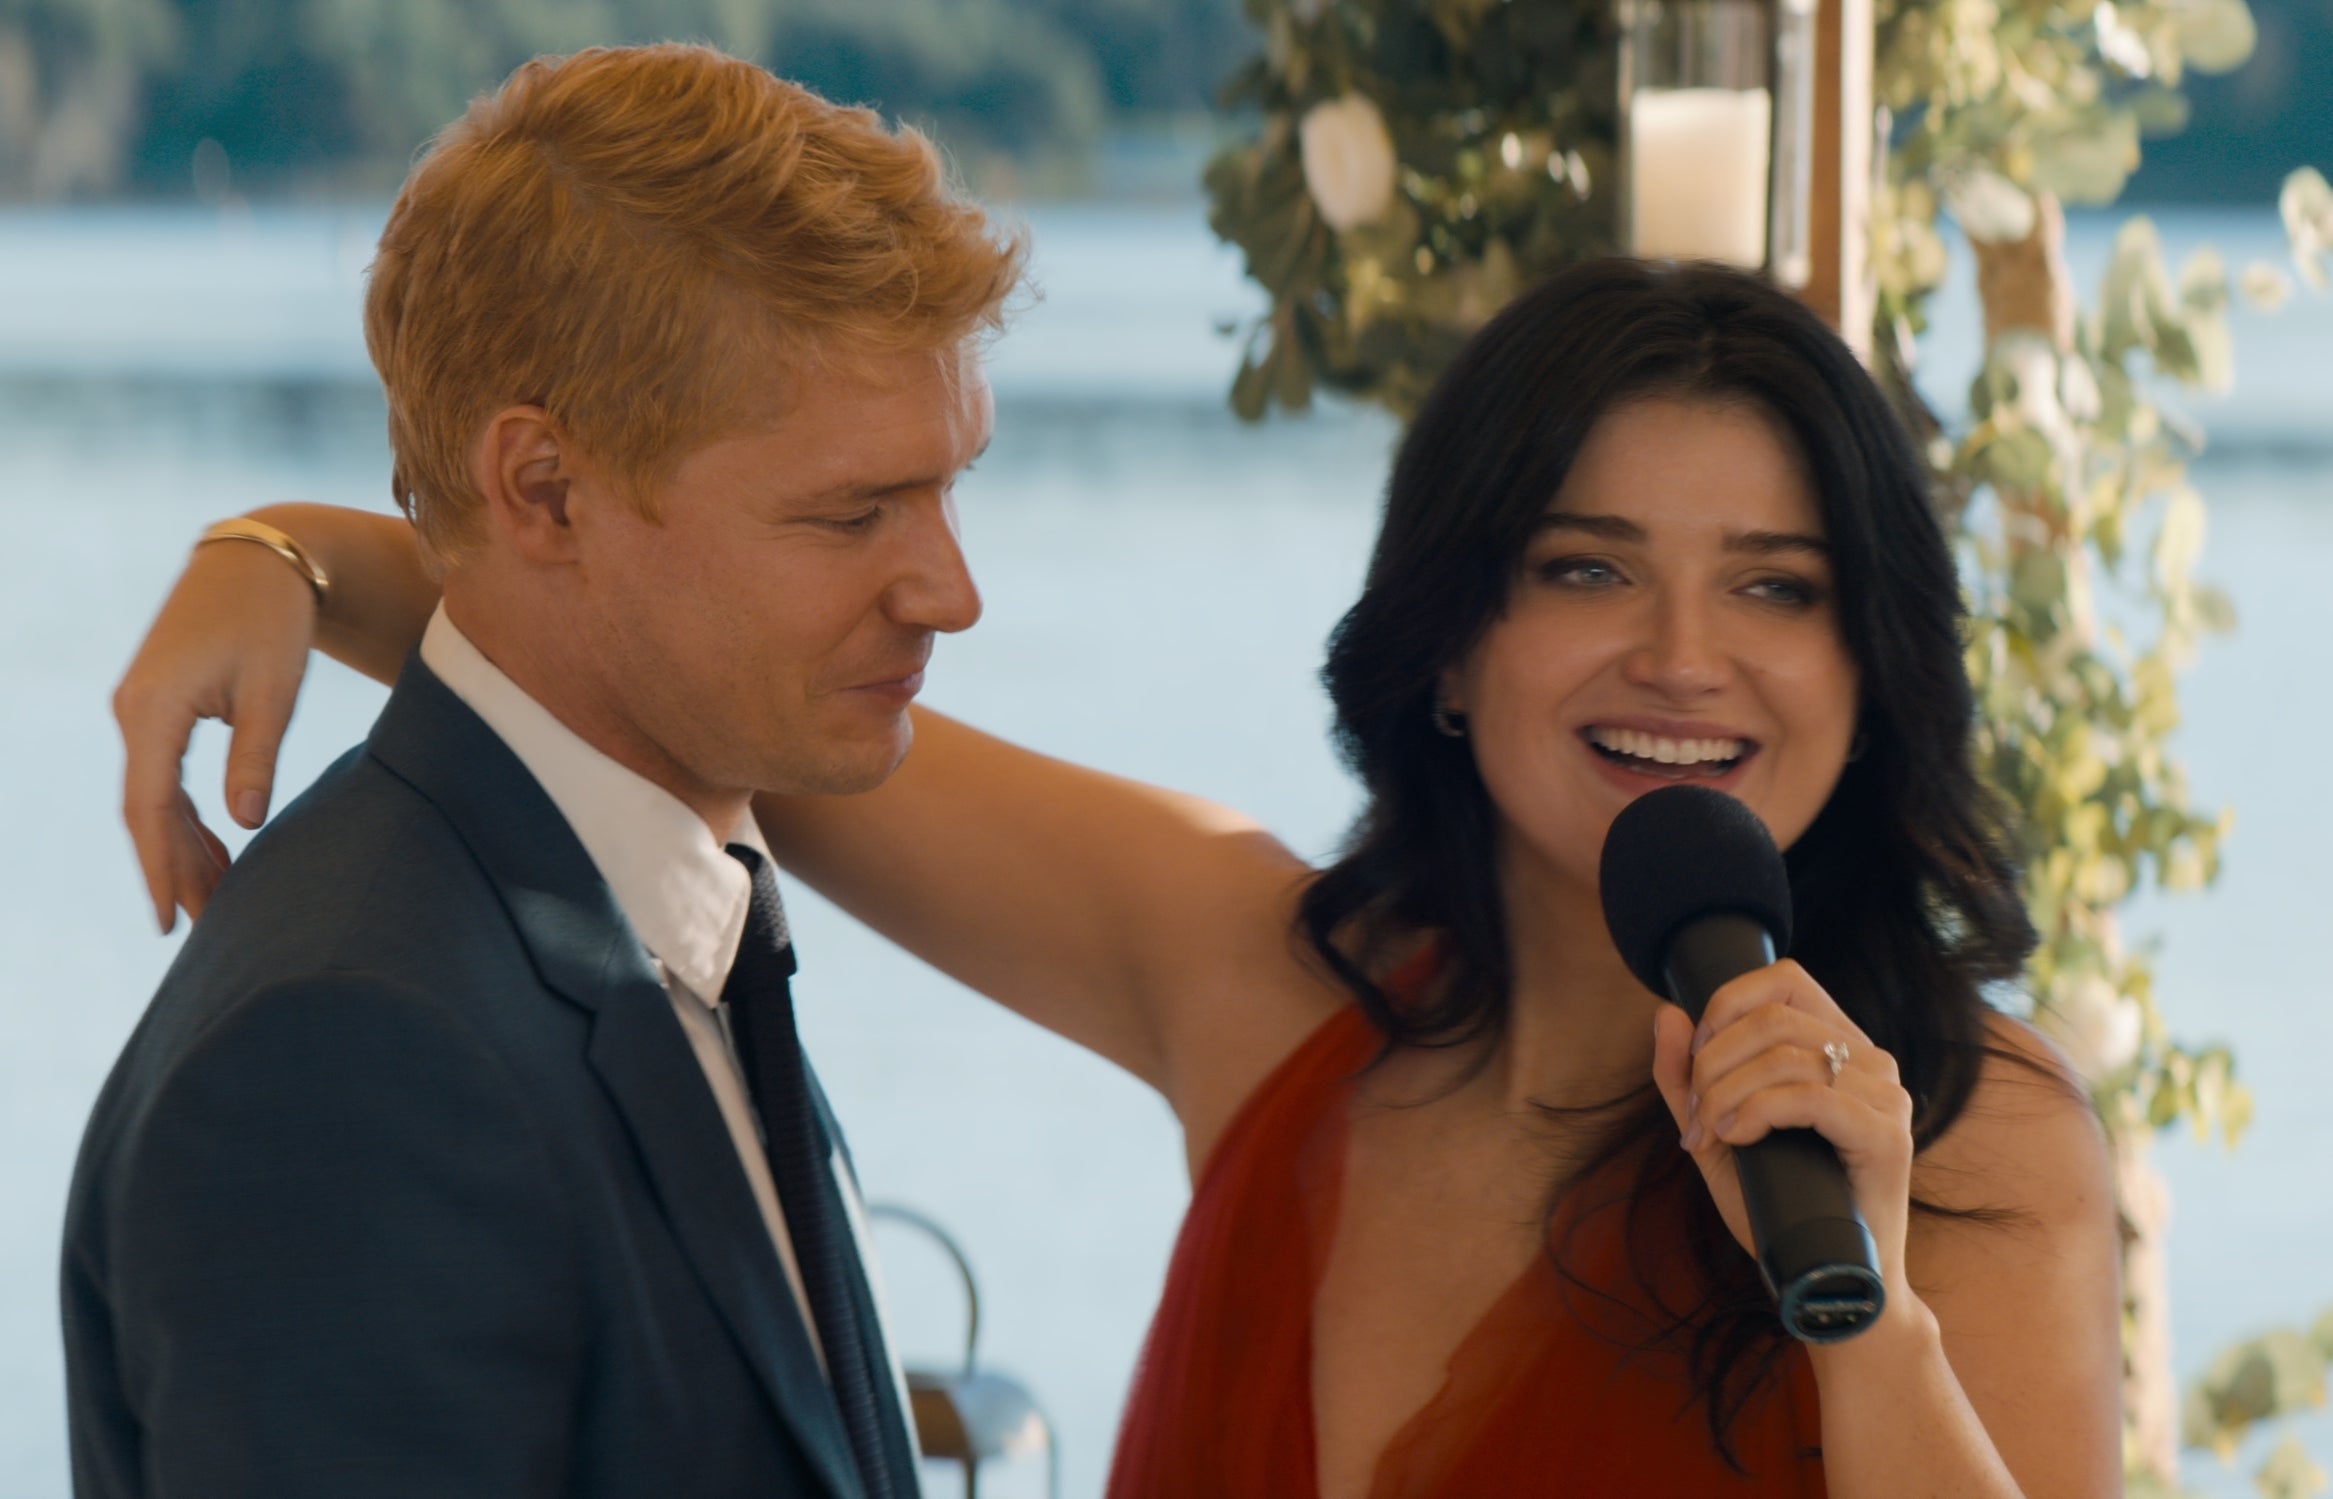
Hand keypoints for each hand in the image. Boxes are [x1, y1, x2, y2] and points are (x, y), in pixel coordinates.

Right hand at [114, 539, 316, 930]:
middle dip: (172, 868)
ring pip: (156, 796)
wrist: (260, 559)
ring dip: (183, 845)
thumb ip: (255, 757)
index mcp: (153, 709)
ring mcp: (142, 708)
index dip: (160, 866)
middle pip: (147, 810)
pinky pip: (165, 774)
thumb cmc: (271, 619)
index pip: (149, 806)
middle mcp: (134, 711)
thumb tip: (245, 824)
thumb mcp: (272, 690)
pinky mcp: (160, 705)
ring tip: (216, 898)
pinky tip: (214, 849)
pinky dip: (187, 814)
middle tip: (201, 927)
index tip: (171, 917)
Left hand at [1649, 960, 1915, 1292]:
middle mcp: (1870, 1060)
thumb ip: (1685, 1078)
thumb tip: (1667, 1012)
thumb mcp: (1716, 1134)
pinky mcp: (1887, 1137)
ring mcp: (1885, 1096)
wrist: (1828, 1277)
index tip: (1696, 1062)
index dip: (1724, 1005)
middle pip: (1772, 1017)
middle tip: (1696, 1117)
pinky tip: (1739, 1138)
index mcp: (1838, 1046)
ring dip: (1726, 1093)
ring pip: (1785, 1056)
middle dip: (1712, 1062)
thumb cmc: (1778, 1206)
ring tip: (1711, 1136)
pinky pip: (1812, 1096)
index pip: (1782, 979)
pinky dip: (1758, 1111)